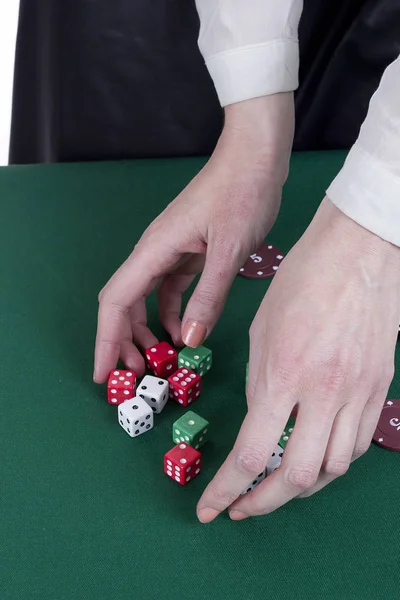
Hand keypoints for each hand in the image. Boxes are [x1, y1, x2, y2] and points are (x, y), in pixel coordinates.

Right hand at [94, 94, 293, 381]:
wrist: (255, 158)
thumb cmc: (242, 195)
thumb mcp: (229, 251)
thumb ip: (209, 295)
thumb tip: (187, 339)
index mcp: (154, 249)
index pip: (116, 301)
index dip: (106, 340)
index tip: (103, 374)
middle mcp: (154, 251)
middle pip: (124, 302)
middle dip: (123, 341)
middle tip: (138, 375)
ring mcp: (169, 251)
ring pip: (144, 298)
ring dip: (146, 330)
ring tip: (157, 360)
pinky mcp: (187, 252)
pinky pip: (169, 290)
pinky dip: (170, 314)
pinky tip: (182, 331)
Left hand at [197, 198, 399, 521]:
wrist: (359, 253)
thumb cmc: (301, 282)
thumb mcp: (262, 331)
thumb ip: (261, 384)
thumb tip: (260, 423)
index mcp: (285, 373)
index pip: (252, 454)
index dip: (225, 489)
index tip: (208, 507)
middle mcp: (325, 392)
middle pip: (297, 477)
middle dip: (263, 503)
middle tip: (241, 507)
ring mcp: (358, 393)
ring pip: (333, 470)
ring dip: (299, 488)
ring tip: (273, 487)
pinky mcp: (379, 389)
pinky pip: (356, 445)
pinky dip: (330, 464)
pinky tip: (312, 460)